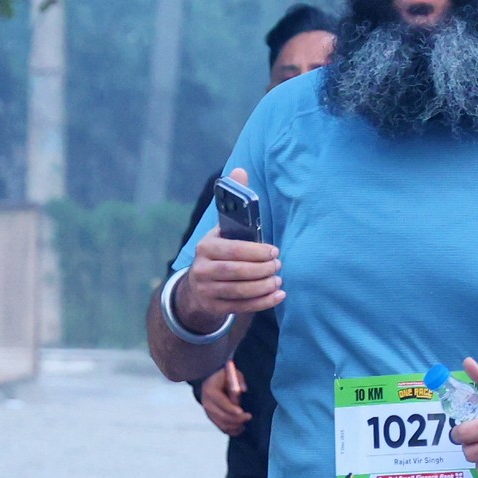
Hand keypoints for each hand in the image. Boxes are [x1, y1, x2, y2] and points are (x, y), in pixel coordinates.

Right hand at [168, 171, 281, 333]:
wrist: (198, 287)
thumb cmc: (220, 252)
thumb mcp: (222, 229)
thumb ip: (232, 203)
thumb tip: (240, 170)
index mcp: (205, 246)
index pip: (232, 249)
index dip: (255, 251)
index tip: (274, 251)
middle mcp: (202, 268)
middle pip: (236, 271)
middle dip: (262, 269)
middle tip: (278, 266)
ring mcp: (207, 290)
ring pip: (240, 290)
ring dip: (264, 286)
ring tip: (279, 280)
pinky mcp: (214, 307)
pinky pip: (241, 306)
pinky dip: (263, 302)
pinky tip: (277, 295)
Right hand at [194, 363, 250, 435]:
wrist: (212, 380)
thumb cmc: (224, 377)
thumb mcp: (232, 373)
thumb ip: (239, 380)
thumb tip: (243, 390)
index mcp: (210, 391)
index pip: (221, 403)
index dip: (232, 409)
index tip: (242, 412)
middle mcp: (207, 403)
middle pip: (222, 416)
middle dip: (237, 419)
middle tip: (249, 417)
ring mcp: (208, 412)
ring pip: (222, 424)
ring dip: (235, 426)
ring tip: (245, 424)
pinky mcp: (212, 418)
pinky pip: (221, 428)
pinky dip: (231, 431)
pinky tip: (240, 429)